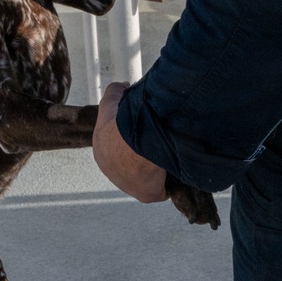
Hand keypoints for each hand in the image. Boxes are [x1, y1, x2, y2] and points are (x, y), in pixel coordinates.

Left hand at [93, 83, 167, 203]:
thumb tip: (123, 87)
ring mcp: (129, 185)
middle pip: (134, 164)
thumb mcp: (112, 102)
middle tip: (165, 140)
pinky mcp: (145, 193)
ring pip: (148, 176)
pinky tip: (178, 167)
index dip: (133, 138)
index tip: (149, 130)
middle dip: (147, 154)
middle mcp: (113, 171)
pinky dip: (169, 179)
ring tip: (174, 151)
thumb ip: (114, 93)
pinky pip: (160, 188)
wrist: (132, 144)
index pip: (118, 147)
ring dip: (159, 167)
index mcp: (103, 150)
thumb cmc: (122, 124)